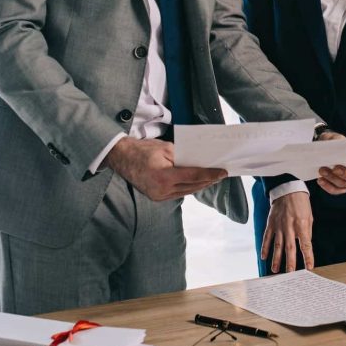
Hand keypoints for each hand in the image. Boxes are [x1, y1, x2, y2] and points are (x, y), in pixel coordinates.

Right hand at [105, 137, 226, 200]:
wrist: (123, 158)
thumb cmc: (144, 149)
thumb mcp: (166, 148)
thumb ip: (183, 156)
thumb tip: (200, 161)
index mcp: (164, 176)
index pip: (194, 176)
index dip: (210, 174)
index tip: (223, 172)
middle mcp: (162, 190)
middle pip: (192, 187)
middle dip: (208, 180)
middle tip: (221, 174)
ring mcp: (159, 196)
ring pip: (186, 192)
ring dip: (200, 185)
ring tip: (213, 178)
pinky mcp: (157, 198)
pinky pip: (178, 193)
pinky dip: (189, 187)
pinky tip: (198, 182)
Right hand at [261, 192, 313, 272]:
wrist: (288, 188)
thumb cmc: (301, 202)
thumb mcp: (309, 216)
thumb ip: (307, 232)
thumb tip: (306, 245)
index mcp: (302, 224)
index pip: (305, 245)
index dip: (308, 257)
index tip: (309, 268)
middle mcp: (289, 227)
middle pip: (290, 248)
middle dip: (290, 263)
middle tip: (290, 275)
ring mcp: (279, 225)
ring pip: (277, 245)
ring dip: (276, 259)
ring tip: (275, 270)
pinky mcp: (271, 223)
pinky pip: (267, 237)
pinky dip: (265, 247)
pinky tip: (264, 256)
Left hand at [315, 130, 345, 195]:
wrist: (322, 149)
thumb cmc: (334, 142)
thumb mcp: (336, 138)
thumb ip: (339, 141)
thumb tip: (339, 146)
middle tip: (335, 168)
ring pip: (345, 184)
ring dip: (333, 178)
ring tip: (322, 169)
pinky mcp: (338, 186)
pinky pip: (335, 190)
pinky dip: (327, 186)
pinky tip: (320, 180)